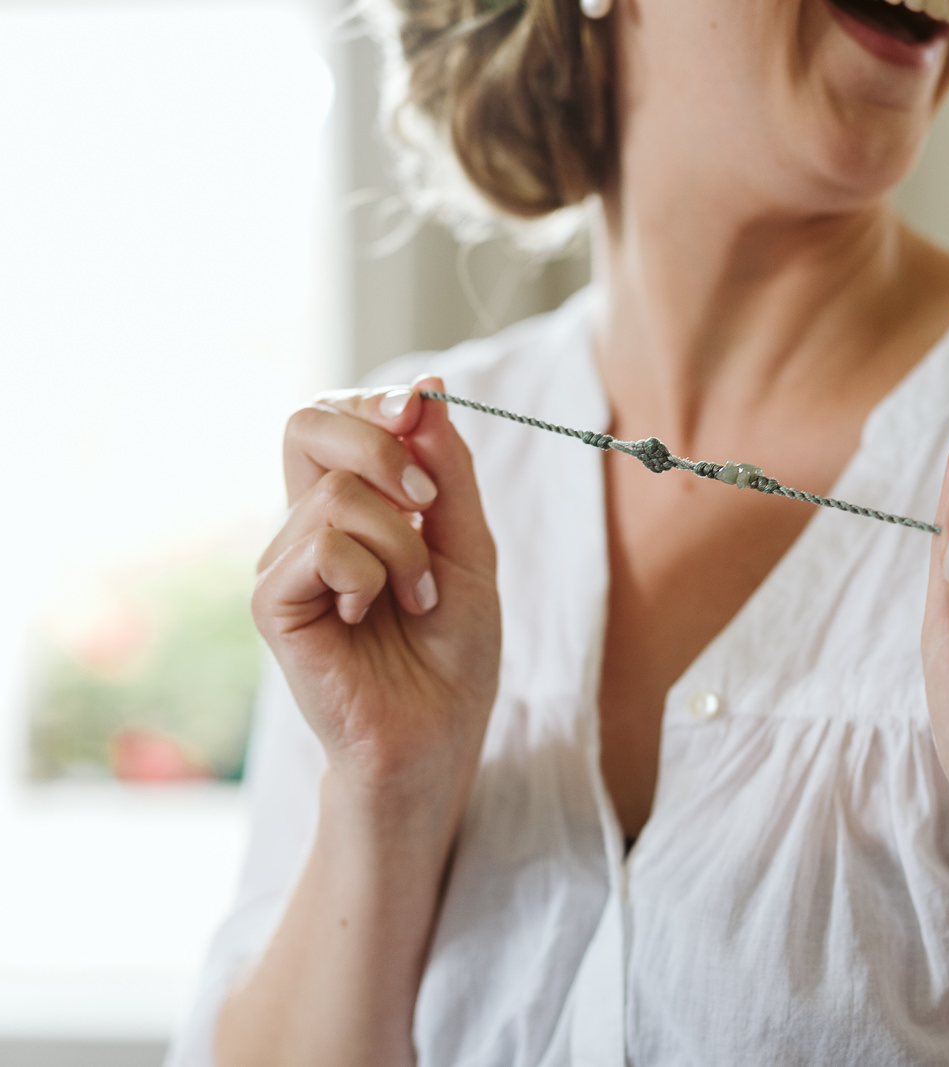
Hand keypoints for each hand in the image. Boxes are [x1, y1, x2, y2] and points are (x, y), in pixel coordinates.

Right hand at [253, 377, 500, 805]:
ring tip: (418, 597)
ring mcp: (285, 564)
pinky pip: (321, 546)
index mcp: (351, 506)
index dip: (375, 402)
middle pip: (307, 423)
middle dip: (380, 443)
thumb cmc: (453, 651)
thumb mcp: (470, 546)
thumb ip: (448, 472)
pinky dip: (372, 574)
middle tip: (428, 501)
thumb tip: (426, 391)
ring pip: (338, 495)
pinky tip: (374, 616)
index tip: (421, 412)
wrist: (439, 735)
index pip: (334, 416)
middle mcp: (307, 526)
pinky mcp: (273, 605)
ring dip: (405, 544)